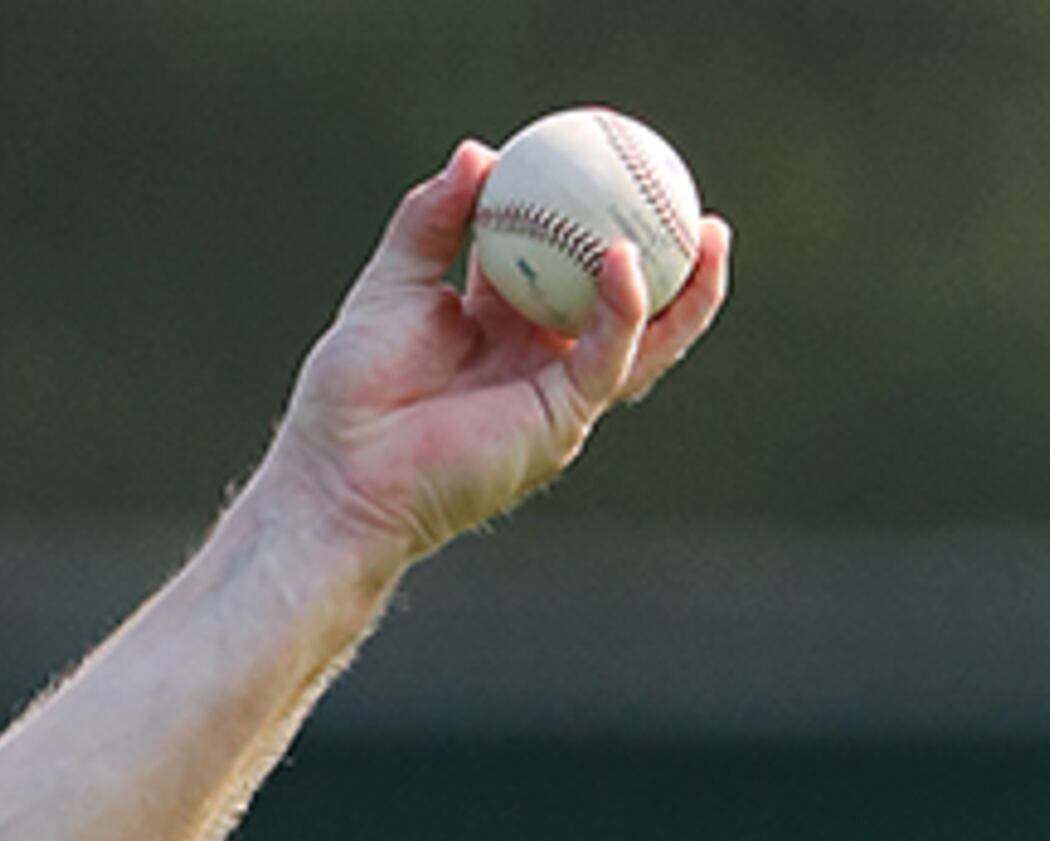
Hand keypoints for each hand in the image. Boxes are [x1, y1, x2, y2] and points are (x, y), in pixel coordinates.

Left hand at [254, 143, 732, 575]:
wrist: (339, 478)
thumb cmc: (350, 396)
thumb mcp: (389, 288)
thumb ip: (429, 223)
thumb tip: (475, 152)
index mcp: (497, 323)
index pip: (561, 259)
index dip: (589, 214)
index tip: (610, 158)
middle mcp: (535, 357)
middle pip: (621, 300)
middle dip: (667, 252)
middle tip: (686, 192)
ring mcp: (554, 391)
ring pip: (644, 336)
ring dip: (686, 288)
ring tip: (710, 232)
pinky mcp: (560, 421)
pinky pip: (609, 357)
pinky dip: (626, 309)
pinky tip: (627, 260)